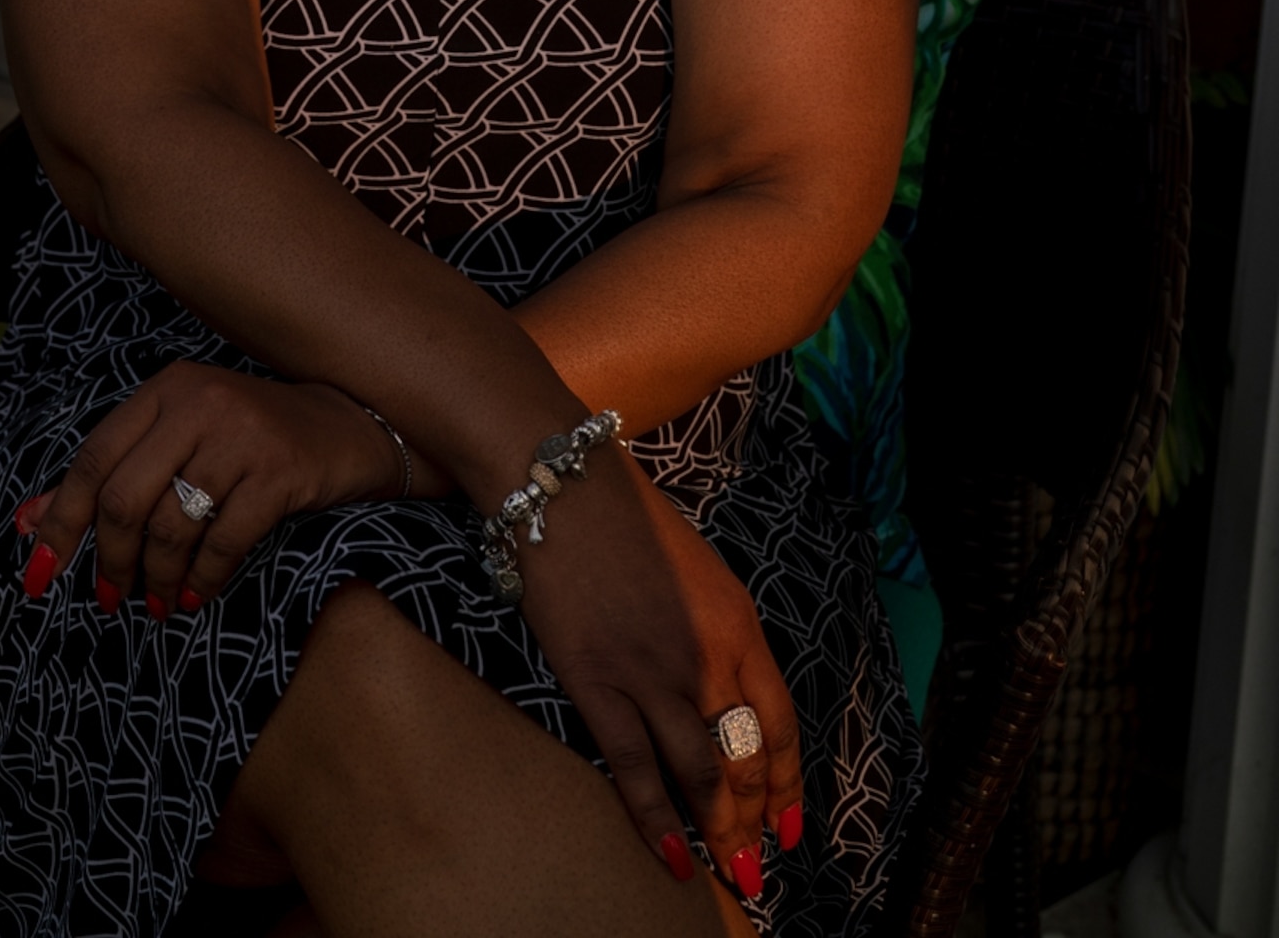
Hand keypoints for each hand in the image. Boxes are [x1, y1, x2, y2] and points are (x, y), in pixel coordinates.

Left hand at [16, 362, 423, 616]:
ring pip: (172, 526)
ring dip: (156, 578)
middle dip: (110, 561)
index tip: (40, 575)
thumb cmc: (250, 437)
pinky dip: (202, 581)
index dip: (61, 521)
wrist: (348, 424)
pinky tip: (195, 596)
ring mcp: (241, 436)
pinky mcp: (279, 472)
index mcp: (165, 390)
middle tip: (111, 598)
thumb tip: (29, 523)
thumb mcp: (178, 437)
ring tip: (157, 602)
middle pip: (125, 499)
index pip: (93, 458)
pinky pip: (223, 543)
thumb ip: (111, 474)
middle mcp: (198, 403)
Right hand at [509, 443, 800, 900]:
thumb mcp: (699, 572)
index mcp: (739, 625)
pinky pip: (634, 766)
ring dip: (717, 830)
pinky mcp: (597, 680)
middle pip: (745, 760)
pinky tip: (672, 855)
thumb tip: (725, 697)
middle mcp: (707, 656)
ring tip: (724, 870)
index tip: (790, 828)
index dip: (788, 785)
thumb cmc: (627, 518)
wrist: (563, 484)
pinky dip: (657, 819)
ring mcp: (653, 672)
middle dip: (754, 822)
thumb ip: (718, 635)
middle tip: (753, 866)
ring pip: (699, 774)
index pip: (780, 725)